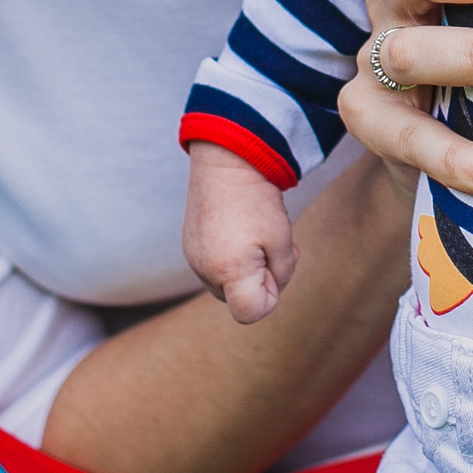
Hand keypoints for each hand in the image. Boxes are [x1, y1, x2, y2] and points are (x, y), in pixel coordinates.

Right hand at [181, 141, 298, 324]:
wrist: (225, 159)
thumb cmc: (257, 200)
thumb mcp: (282, 239)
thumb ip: (282, 273)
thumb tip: (270, 285)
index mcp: (227, 272)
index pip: (249, 313)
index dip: (271, 296)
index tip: (276, 265)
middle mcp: (204, 270)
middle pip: (238, 299)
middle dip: (260, 280)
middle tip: (271, 245)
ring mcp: (193, 257)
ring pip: (227, 282)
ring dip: (246, 267)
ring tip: (255, 233)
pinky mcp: (190, 244)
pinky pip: (214, 265)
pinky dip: (231, 255)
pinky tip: (239, 228)